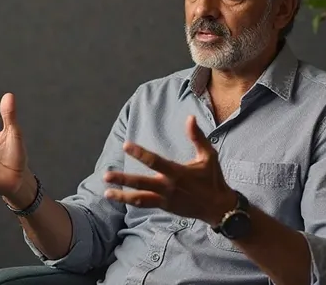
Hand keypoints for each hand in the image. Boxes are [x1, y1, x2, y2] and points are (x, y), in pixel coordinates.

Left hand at [103, 115, 236, 225]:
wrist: (218, 207)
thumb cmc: (213, 179)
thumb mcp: (209, 156)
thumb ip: (197, 137)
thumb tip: (190, 118)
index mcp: (177, 172)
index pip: (154, 161)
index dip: (139, 153)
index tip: (126, 145)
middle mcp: (168, 186)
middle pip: (141, 183)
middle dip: (123, 179)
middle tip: (107, 175)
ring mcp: (165, 199)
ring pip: (140, 198)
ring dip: (122, 195)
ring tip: (107, 192)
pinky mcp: (165, 207)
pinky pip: (145, 204)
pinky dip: (132, 201)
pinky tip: (119, 197)